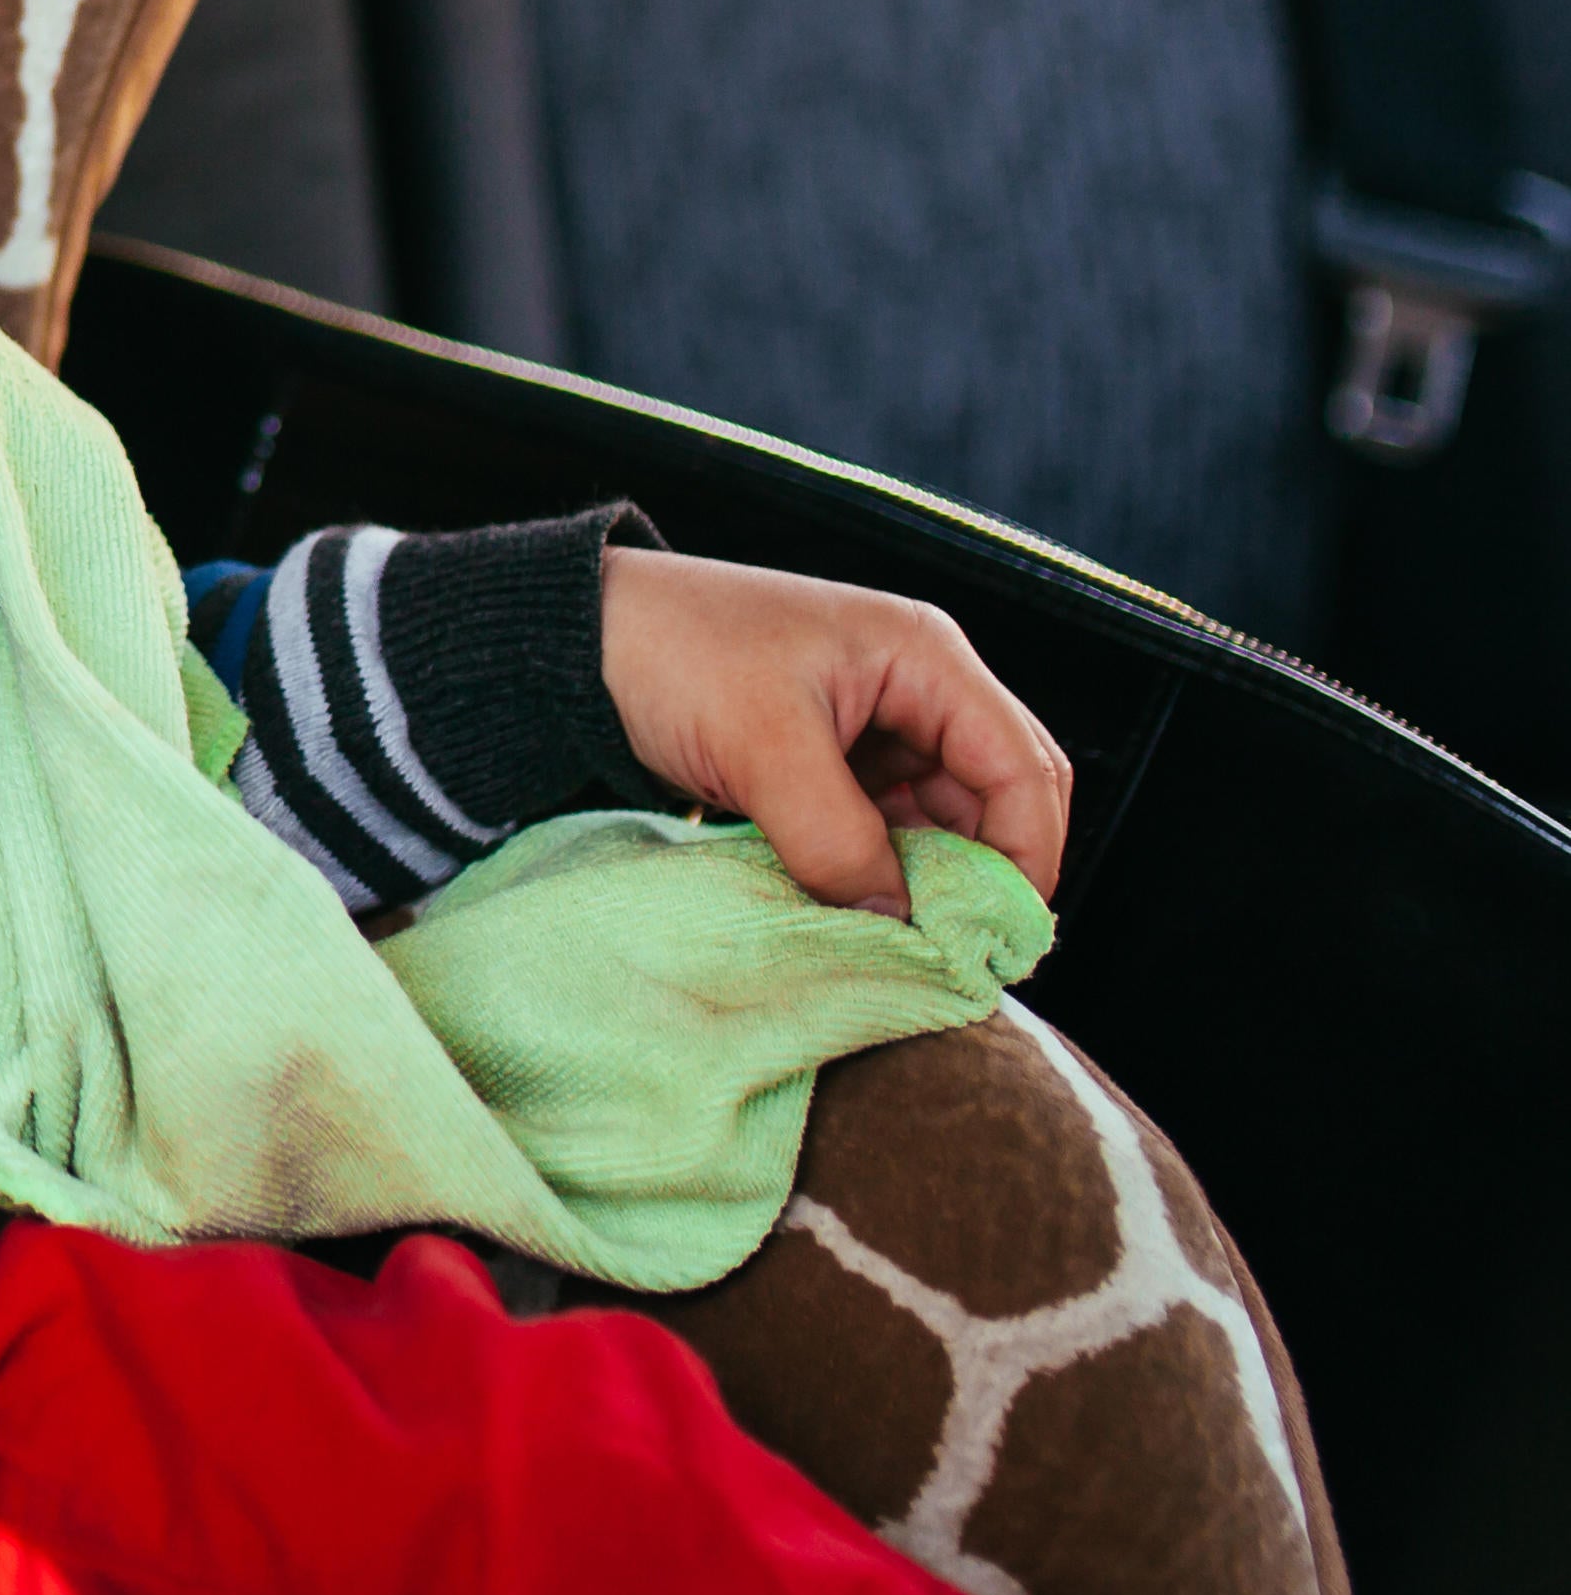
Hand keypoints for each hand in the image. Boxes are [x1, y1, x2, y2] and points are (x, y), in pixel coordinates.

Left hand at [597, 547, 1073, 914]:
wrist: (569, 639)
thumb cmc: (666, 653)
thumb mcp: (759, 746)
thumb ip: (835, 837)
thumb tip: (894, 920)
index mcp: (921, 656)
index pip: (1022, 768)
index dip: (1024, 858)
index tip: (998, 938)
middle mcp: (911, 687)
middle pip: (993, 798)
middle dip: (980, 876)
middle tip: (953, 955)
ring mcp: (871, 726)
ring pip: (937, 822)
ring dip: (921, 880)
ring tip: (897, 943)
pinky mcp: (825, 762)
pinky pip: (880, 829)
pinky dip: (875, 871)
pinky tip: (853, 913)